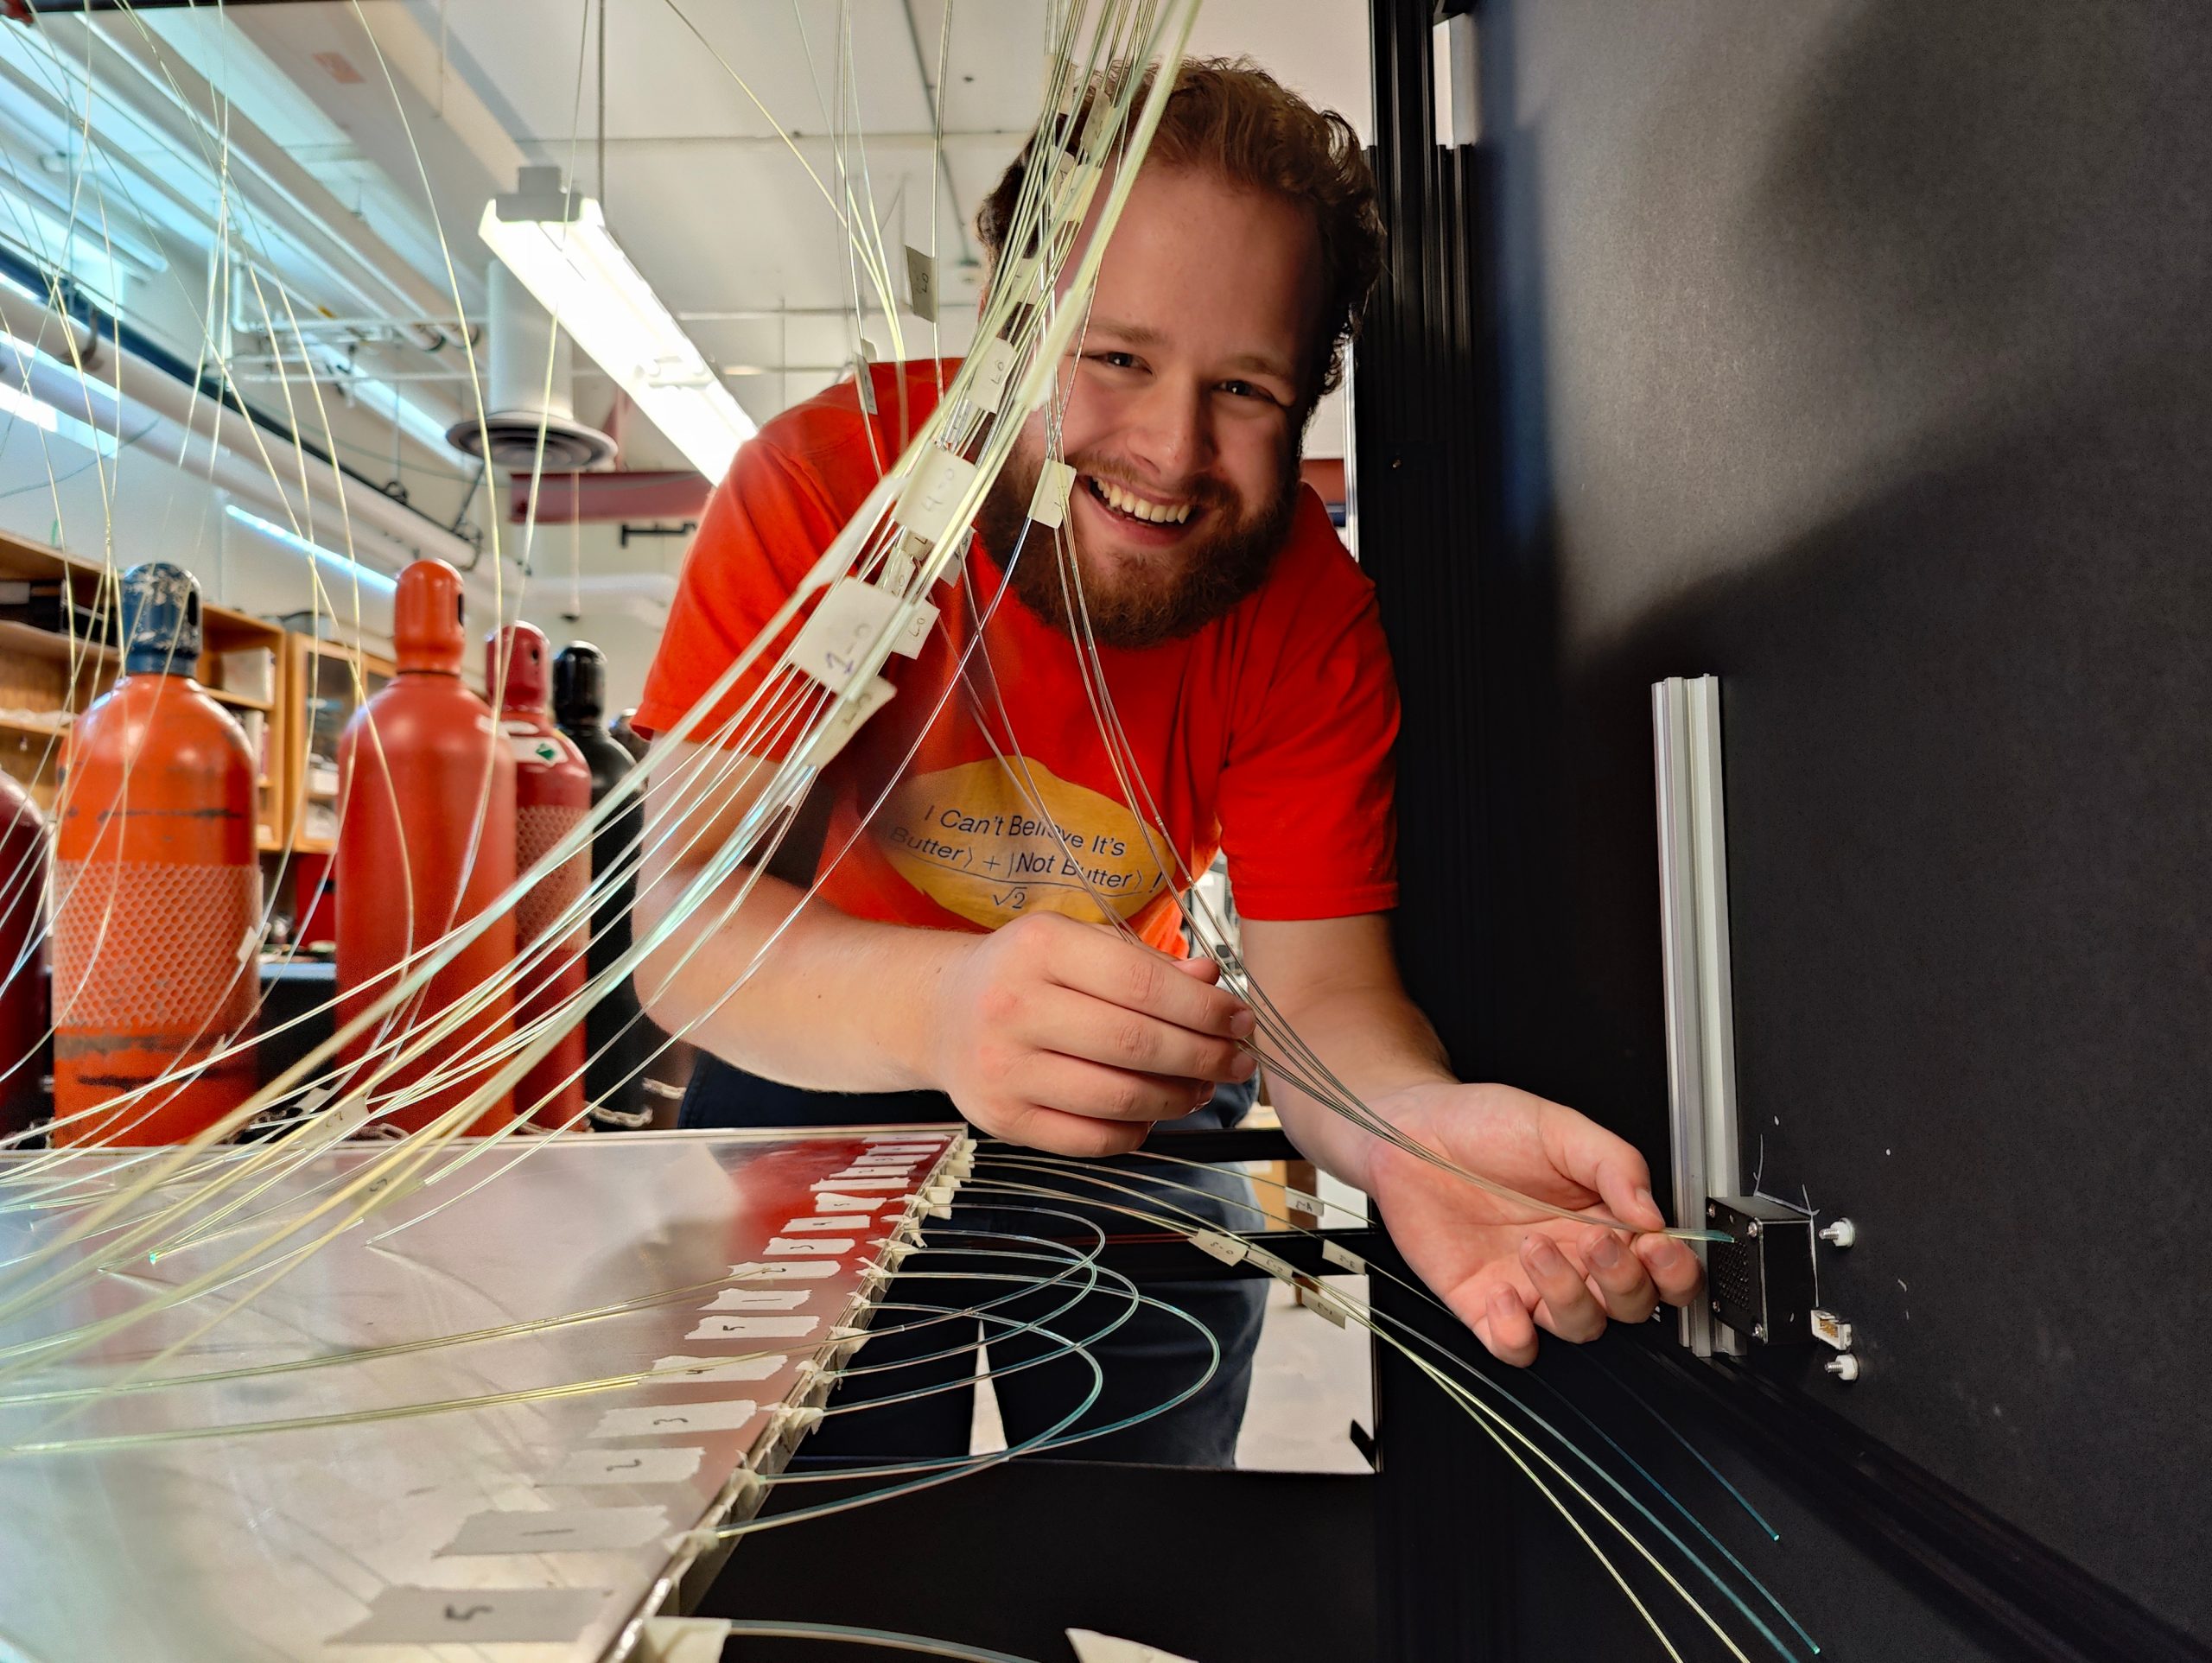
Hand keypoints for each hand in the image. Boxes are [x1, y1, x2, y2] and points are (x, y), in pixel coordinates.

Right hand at [926, 913, 1257, 1156]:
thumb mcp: (1077, 943)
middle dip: (1203, 1056)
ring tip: (1202, 1087)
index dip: (1204, 1009)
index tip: (1241, 1019)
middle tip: (1238, 1061)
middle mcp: (1013, 1006)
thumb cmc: (1026, 973)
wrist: (941, 1015)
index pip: (1143, 985)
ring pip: (1119, 1098)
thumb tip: (1210, 983)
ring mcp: (1004, 1069)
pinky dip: (1136, 1130)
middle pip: (1136, 1045)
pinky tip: (1151, 1112)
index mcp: (1039, 948)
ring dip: (1178, 1098)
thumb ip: (1144, 962)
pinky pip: (1092, 1140)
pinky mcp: (1002, 1120)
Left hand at [1363, 1080, 1703, 1364]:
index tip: (1657, 1245)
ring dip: (1568, 1295)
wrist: (1409, 1133)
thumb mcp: (1557, 1126)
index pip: (1662, 1267)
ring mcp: (1532, 1285)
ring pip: (1580, 1326)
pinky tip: (1505, 1294)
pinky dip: (1517, 1334)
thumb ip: (1614, 1163)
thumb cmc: (1481, 1124)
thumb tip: (1653, 1210)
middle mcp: (1574, 1258)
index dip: (1673, 1269)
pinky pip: (1515, 1347)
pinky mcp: (1484, 1304)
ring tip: (1536, 1246)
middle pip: (1631, 1305)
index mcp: (1604, 1218)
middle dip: (1625, 1282)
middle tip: (1598, 1241)